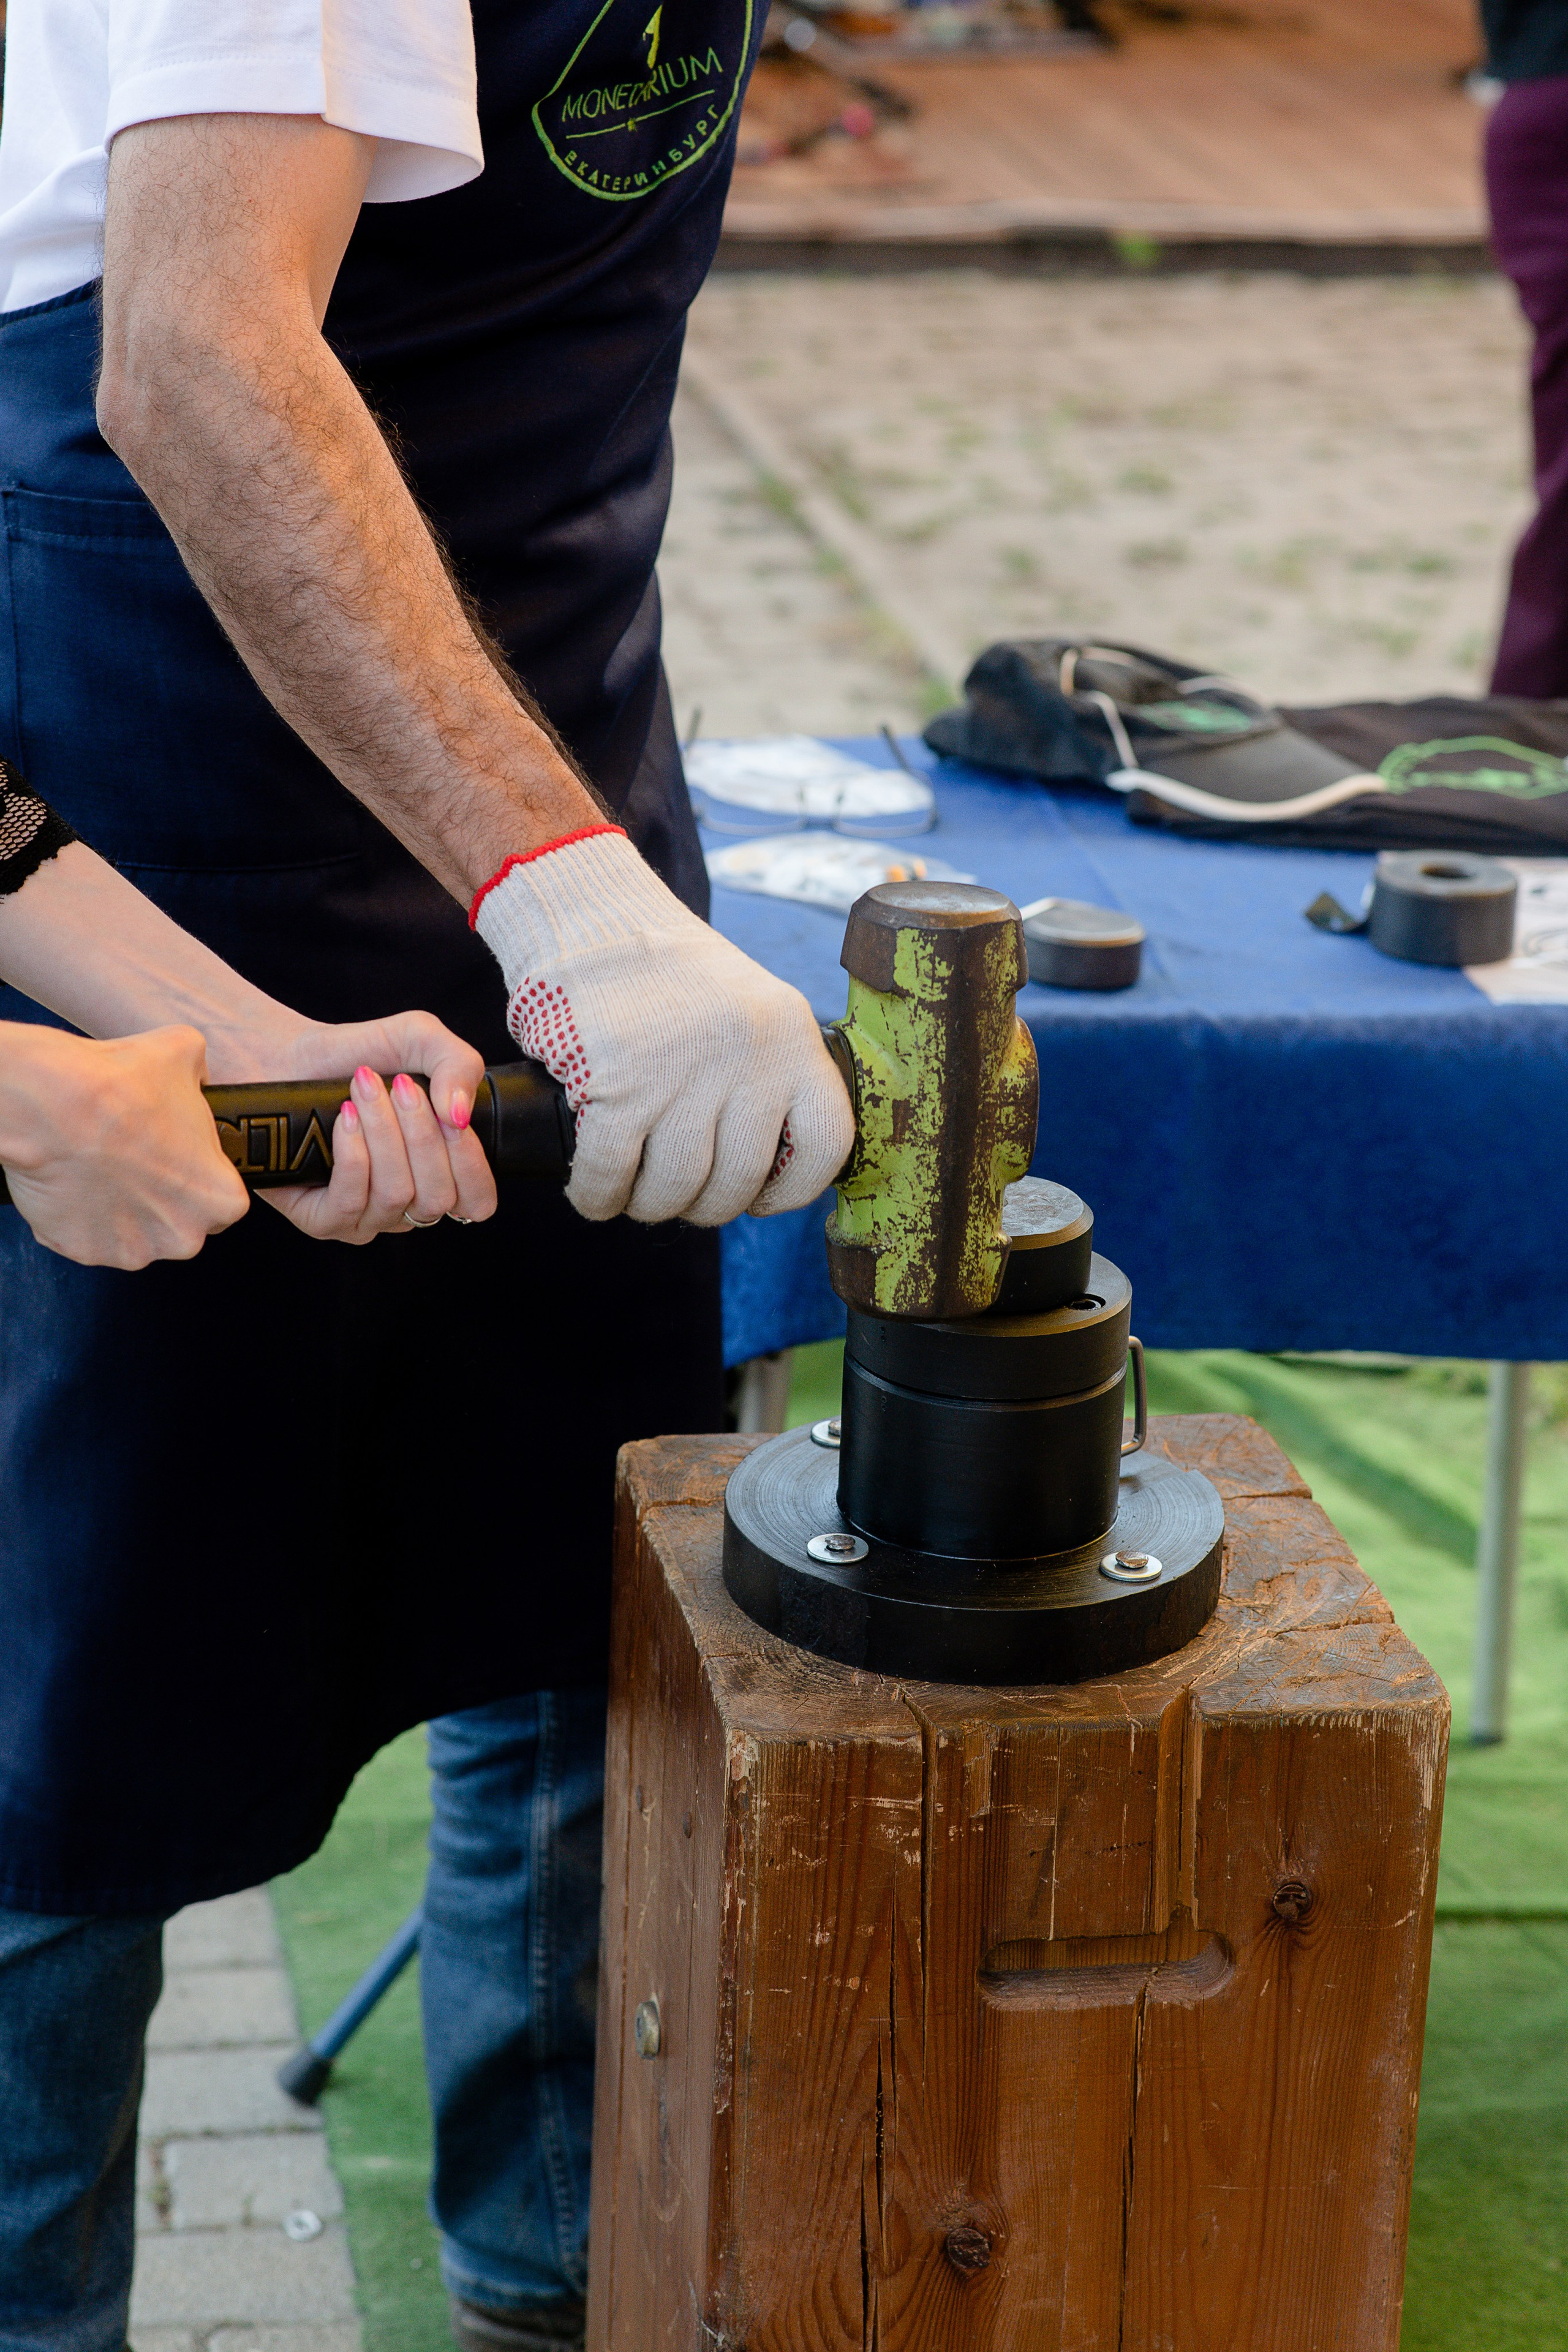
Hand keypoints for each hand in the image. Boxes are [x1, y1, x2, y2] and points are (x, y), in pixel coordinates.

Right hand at [0, 1023, 248, 1268]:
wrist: (53, 1105)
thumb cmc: (120, 1087)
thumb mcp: (184, 1055)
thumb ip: (201, 1075)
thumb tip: (195, 1078)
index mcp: (219, 1199)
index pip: (225, 1199)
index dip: (201, 1175)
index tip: (181, 1159)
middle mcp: (183, 1237)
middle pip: (181, 1222)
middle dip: (164, 1198)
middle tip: (138, 1161)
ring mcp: (132, 1251)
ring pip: (135, 1233)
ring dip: (123, 1208)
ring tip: (103, 1167)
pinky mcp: (84, 1251)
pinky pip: (88, 1236)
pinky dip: (81, 1214)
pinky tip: (75, 1181)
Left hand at [222, 1011, 497, 1243]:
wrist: (284, 1057)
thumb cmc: (355, 1054)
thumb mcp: (421, 1040)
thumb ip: (460, 1065)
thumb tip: (461, 1115)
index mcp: (439, 1174)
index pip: (478, 1201)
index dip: (471, 1162)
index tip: (451, 1115)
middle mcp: (407, 1205)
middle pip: (439, 1196)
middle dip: (421, 1134)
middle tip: (397, 1085)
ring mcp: (366, 1218)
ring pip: (396, 1196)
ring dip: (383, 1135)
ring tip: (363, 1090)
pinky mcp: (321, 1221)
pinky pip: (351, 1202)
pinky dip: (353, 1154)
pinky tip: (344, 1119)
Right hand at [473, 829, 853, 1224]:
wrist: (594, 920)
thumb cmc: (667, 977)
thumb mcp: (748, 1011)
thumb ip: (766, 1077)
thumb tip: (761, 1173)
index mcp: (791, 1036)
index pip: (827, 1143)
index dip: (794, 1191)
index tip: (760, 1199)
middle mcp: (748, 1055)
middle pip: (740, 1180)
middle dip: (704, 1205)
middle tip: (676, 1194)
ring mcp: (683, 1070)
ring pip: (676, 1185)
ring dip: (650, 1205)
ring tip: (634, 1192)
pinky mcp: (618, 1081)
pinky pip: (611, 1173)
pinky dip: (598, 1196)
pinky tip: (592, 1191)